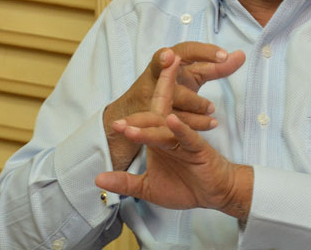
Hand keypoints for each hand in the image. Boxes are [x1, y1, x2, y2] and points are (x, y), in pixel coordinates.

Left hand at [96, 55, 252, 219]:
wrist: (213, 193)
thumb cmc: (184, 186)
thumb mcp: (147, 188)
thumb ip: (125, 183)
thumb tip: (98, 179)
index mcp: (157, 139)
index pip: (143, 122)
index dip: (129, 120)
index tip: (112, 123)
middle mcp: (169, 134)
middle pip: (152, 117)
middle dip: (135, 118)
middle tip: (116, 122)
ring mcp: (184, 139)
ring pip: (164, 127)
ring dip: (147, 128)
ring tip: (129, 129)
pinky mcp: (199, 147)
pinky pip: (188, 135)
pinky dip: (180, 128)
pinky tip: (172, 120)